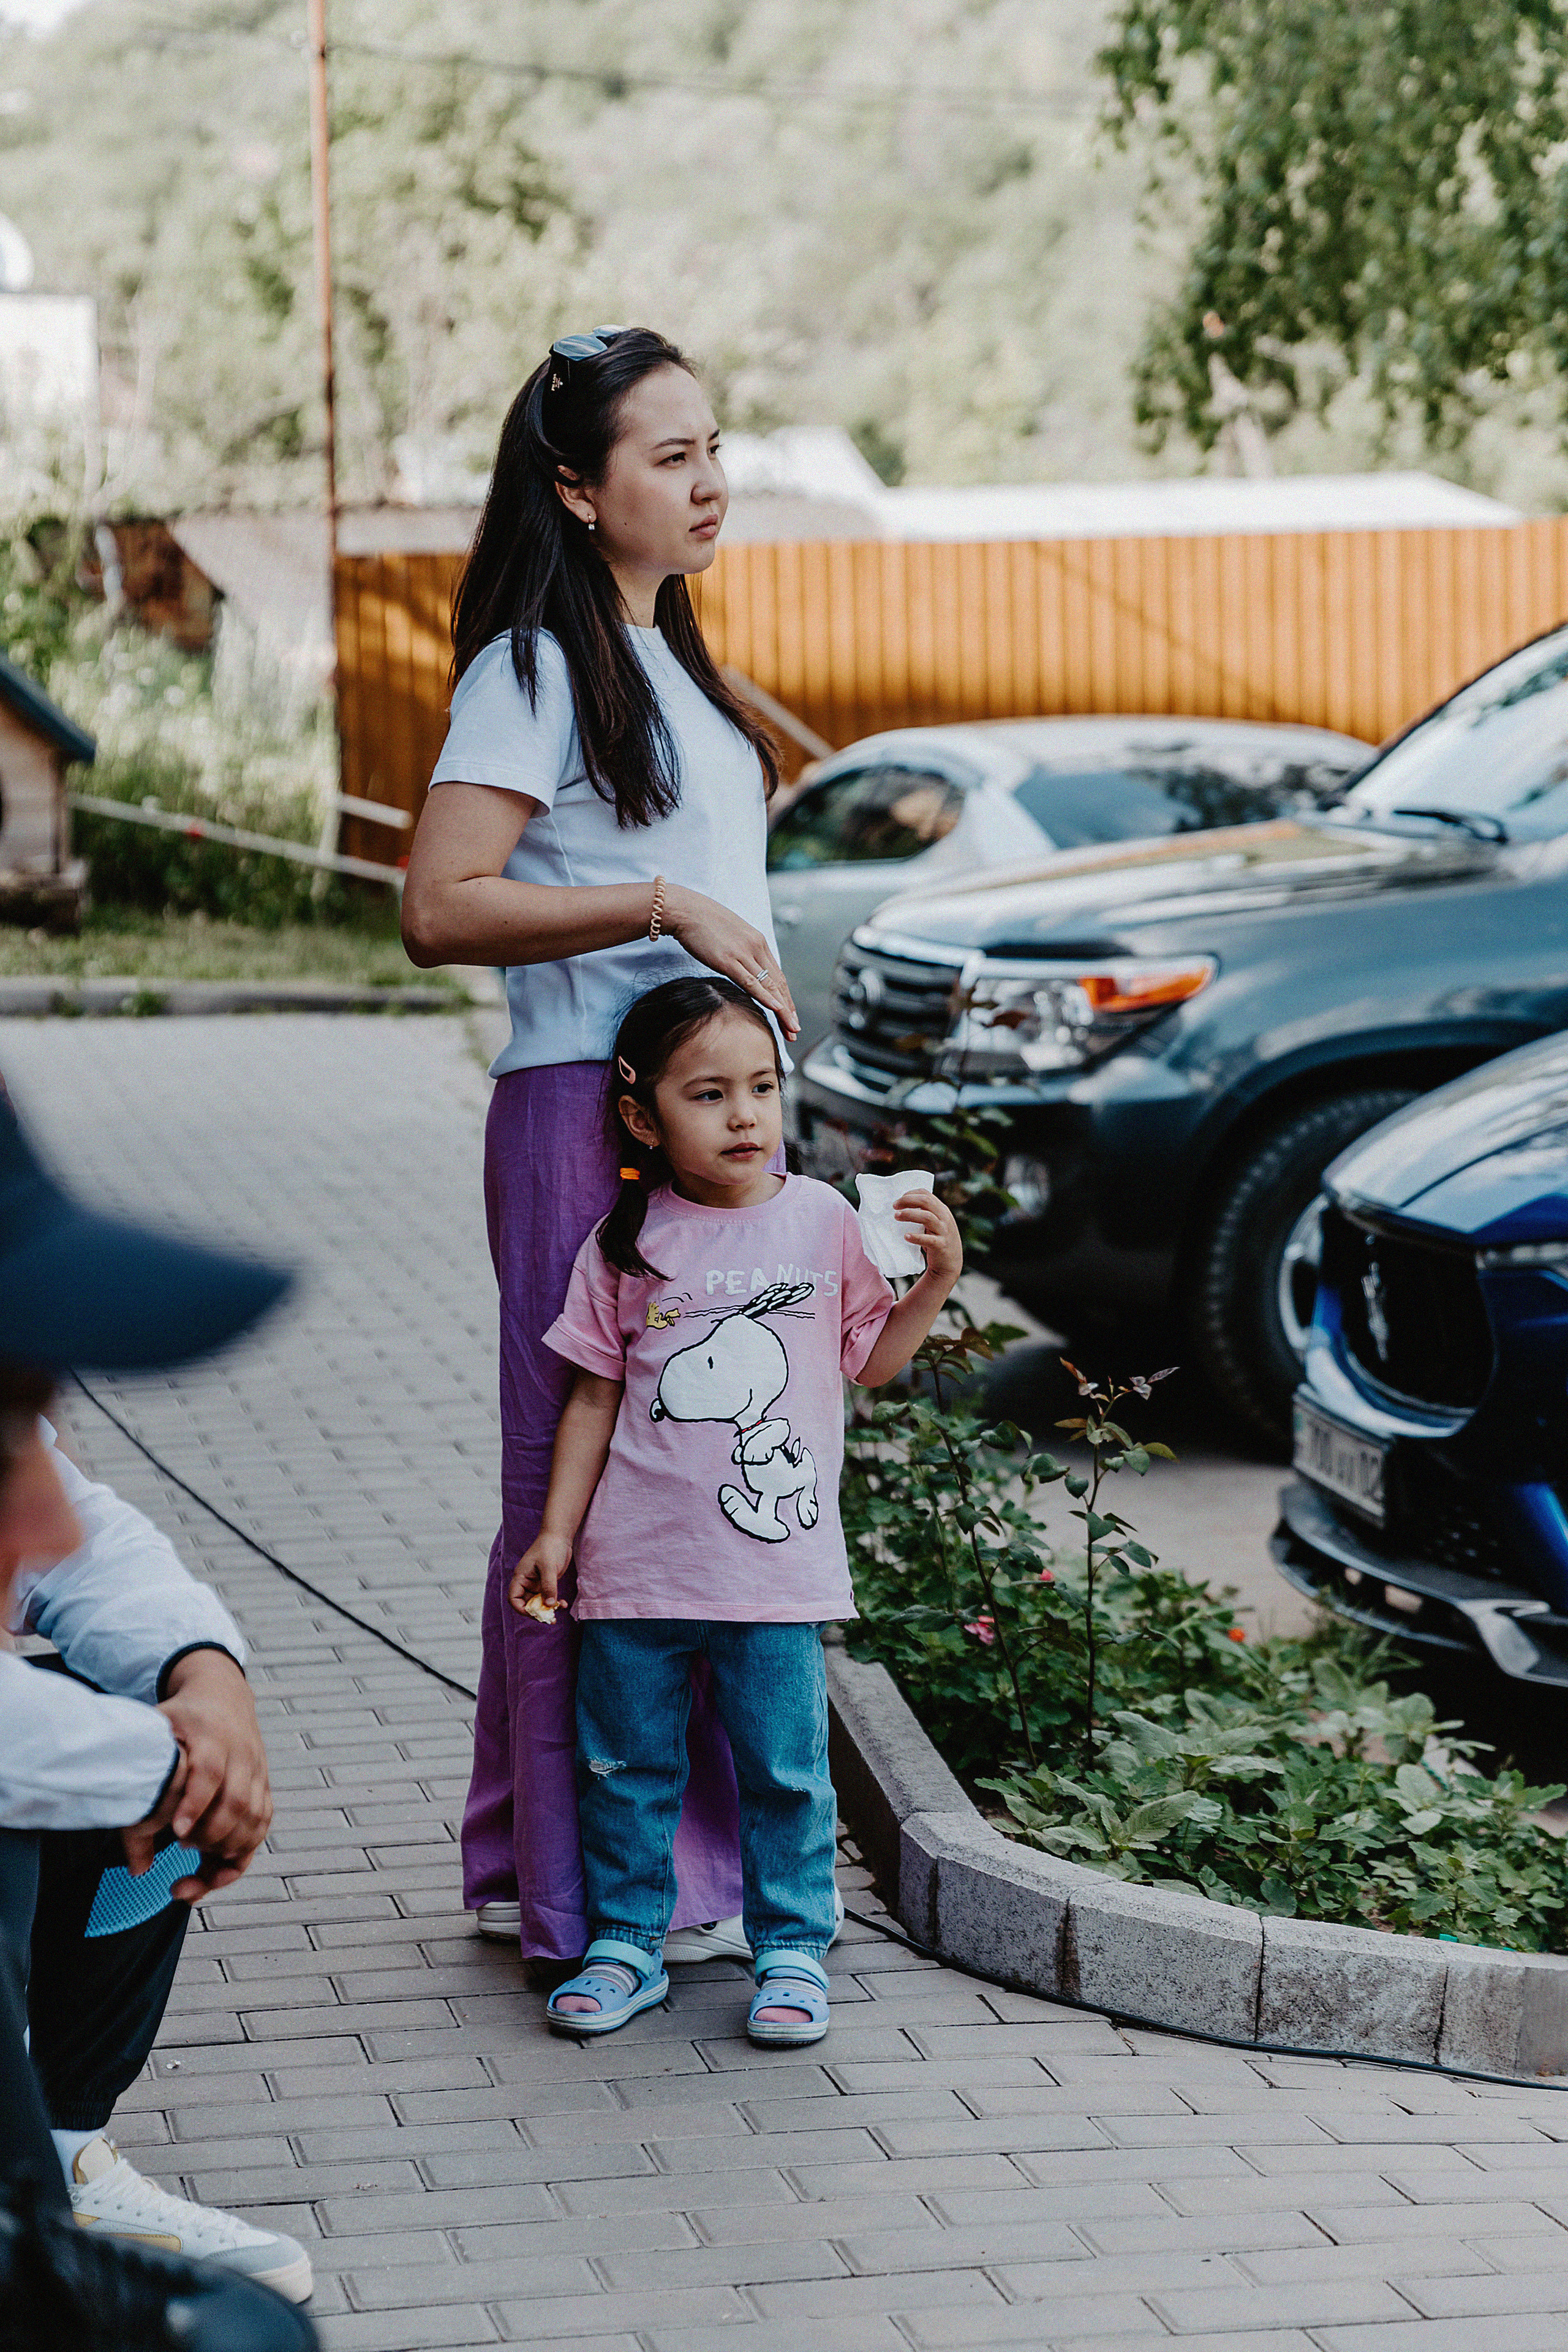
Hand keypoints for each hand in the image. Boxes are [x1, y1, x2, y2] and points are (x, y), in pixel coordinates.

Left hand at [122, 1650, 271, 1903]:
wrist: (223, 1694)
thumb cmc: (184, 1717)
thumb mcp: (155, 1729)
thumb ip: (137, 1775)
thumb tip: (125, 1822)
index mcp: (211, 1735)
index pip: (208, 1770)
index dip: (194, 1803)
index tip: (177, 1831)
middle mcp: (240, 1753)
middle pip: (237, 1801)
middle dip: (210, 1834)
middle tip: (182, 1847)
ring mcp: (256, 1771)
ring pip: (255, 1818)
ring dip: (228, 1848)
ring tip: (199, 1860)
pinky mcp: (264, 1786)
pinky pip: (263, 1824)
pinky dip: (243, 1850)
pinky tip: (218, 1865)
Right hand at [509, 1532, 573, 1616]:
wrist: (559, 1536)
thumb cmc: (550, 1547)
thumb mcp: (549, 1567)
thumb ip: (548, 1586)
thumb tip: (550, 1605)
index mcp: (521, 1577)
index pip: (514, 1598)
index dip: (522, 1609)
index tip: (535, 1613)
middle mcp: (526, 1582)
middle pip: (526, 1603)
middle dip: (537, 1612)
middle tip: (549, 1618)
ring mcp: (536, 1583)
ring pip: (538, 1602)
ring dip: (547, 1609)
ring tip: (558, 1612)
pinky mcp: (546, 1583)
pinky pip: (548, 1597)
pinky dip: (554, 1602)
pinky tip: (563, 1604)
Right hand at [664, 886, 799, 1039]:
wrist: (685, 910)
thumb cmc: (703, 923)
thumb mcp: (731, 936)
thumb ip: (742, 952)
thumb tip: (744, 967)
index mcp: (758, 943)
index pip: (777, 976)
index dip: (785, 998)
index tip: (790, 1016)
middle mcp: (756, 948)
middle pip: (778, 984)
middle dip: (788, 1009)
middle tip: (795, 1030)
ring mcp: (743, 954)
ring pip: (769, 986)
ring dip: (782, 1009)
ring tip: (790, 1029)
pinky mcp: (728, 960)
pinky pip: (751, 982)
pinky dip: (765, 996)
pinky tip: (776, 1008)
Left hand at [895, 1190, 963, 1288]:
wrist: (950, 1264)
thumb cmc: (938, 1241)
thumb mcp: (935, 1224)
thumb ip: (925, 1214)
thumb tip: (901, 1207)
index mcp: (942, 1210)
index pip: (926, 1194)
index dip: (910, 1194)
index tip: (898, 1201)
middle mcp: (944, 1218)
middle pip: (926, 1201)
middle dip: (908, 1201)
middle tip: (894, 1206)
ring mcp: (944, 1231)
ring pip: (927, 1217)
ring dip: (909, 1215)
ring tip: (896, 1216)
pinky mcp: (941, 1245)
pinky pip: (928, 1239)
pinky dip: (916, 1237)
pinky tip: (906, 1237)